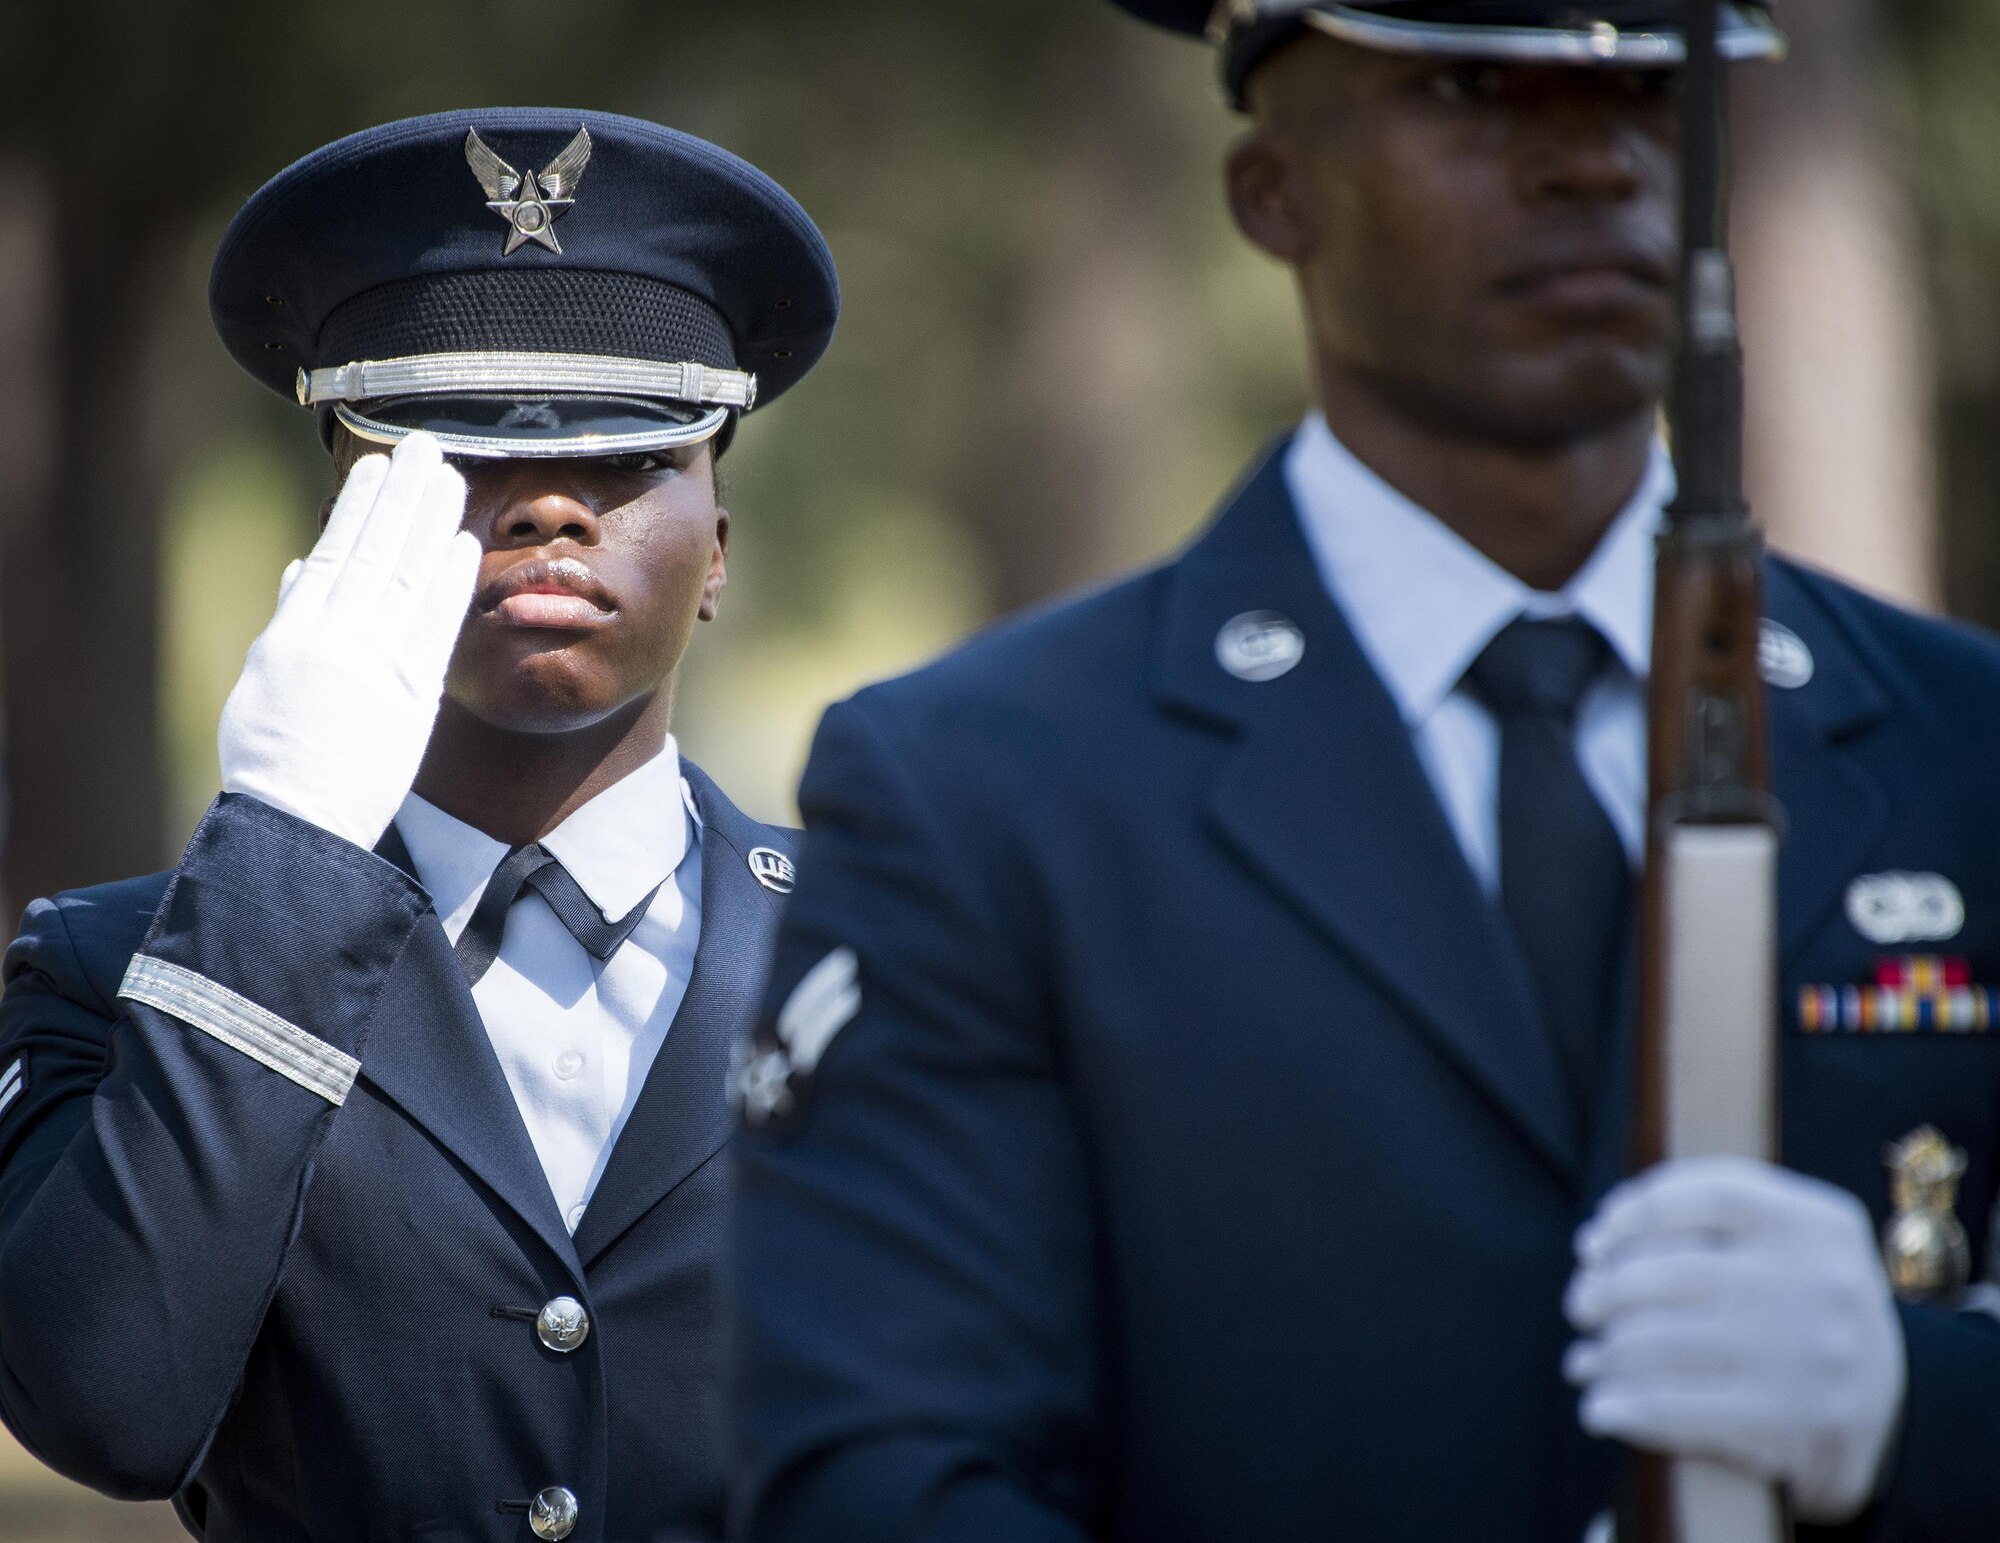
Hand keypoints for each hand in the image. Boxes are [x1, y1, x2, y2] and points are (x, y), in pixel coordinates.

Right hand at [218, 433, 479, 850]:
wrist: (298, 822)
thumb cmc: (275, 760)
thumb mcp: (264, 682)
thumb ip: (290, 622)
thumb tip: (302, 571)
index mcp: (293, 633)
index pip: (333, 554)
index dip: (360, 508)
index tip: (380, 469)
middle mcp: (333, 638)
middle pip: (374, 552)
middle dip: (402, 496)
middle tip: (426, 447)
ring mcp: (373, 663)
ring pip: (404, 577)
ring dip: (429, 524)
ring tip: (450, 478)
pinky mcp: (410, 695)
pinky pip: (432, 627)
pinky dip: (447, 583)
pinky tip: (463, 544)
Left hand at [1564, 1156, 1905, 1523]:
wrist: (1896, 1415)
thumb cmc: (1806, 1310)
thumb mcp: (1792, 1243)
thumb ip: (1709, 1219)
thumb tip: (1595, 1242)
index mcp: (1818, 1224)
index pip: (1706, 1192)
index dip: (1634, 1212)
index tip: (1596, 1239)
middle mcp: (1818, 1283)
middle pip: (1669, 1272)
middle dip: (1604, 1291)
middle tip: (1581, 1306)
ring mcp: (1804, 1356)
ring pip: (1661, 1343)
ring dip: (1606, 1355)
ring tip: (1587, 1361)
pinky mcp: (1788, 1425)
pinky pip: (1677, 1410)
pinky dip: (1624, 1408)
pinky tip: (1600, 1409)